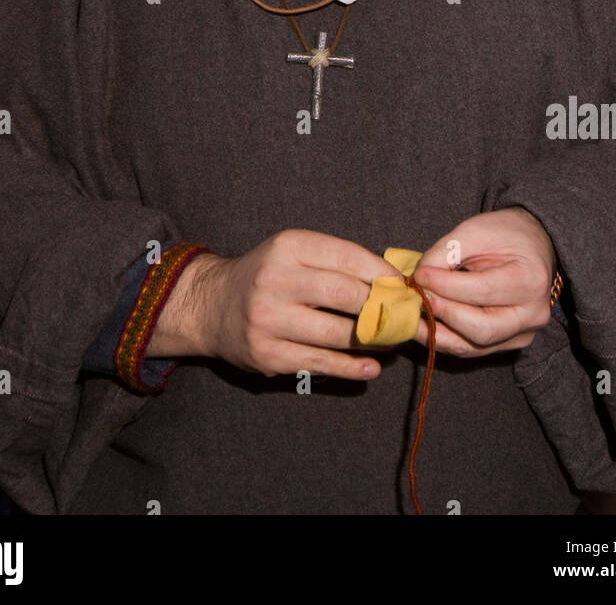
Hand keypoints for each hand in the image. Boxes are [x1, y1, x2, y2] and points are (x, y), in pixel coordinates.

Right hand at [192, 229, 401, 379]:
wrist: (213, 305)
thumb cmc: (268, 274)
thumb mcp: (294, 251)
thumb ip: (337, 261)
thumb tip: (391, 280)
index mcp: (288, 247)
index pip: (348, 257)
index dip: (382, 273)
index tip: (403, 285)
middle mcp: (275, 281)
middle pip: (346, 295)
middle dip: (382, 306)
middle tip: (403, 315)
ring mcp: (269, 320)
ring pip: (337, 334)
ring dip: (373, 340)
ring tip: (391, 340)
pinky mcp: (268, 355)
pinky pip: (320, 363)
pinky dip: (351, 367)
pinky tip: (370, 367)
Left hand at [410, 208, 556, 357]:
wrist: (531, 244)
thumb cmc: (504, 233)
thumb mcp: (474, 231)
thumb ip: (445, 254)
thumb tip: (418, 279)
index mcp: (530, 281)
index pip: (481, 292)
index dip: (444, 286)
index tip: (418, 276)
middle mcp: (532, 315)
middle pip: (480, 329)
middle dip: (442, 313)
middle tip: (416, 297)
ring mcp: (523, 334)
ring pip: (473, 346)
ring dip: (437, 334)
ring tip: (412, 318)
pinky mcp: (510, 343)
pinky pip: (473, 348)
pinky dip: (446, 338)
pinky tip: (425, 326)